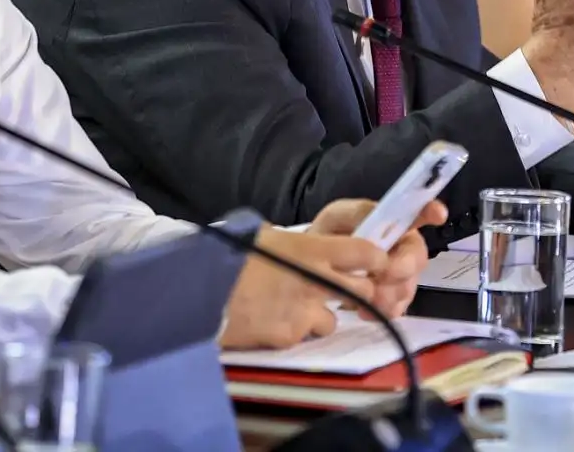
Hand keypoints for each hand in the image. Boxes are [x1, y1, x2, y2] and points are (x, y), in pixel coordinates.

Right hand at [219, 226, 387, 349]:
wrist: (198, 290)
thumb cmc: (227, 255)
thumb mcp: (262, 235)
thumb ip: (288, 241)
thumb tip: (289, 240)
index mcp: (312, 250)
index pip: (367, 253)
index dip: (374, 258)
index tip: (371, 261)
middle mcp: (316, 281)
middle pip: (363, 290)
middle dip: (356, 291)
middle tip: (340, 289)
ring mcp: (304, 312)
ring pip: (332, 320)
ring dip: (320, 316)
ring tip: (294, 308)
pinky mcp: (288, 338)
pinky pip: (302, 336)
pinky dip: (293, 332)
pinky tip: (272, 322)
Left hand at [307, 197, 448, 317]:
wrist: (314, 269)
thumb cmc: (327, 238)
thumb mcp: (335, 219)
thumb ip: (358, 216)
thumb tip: (383, 227)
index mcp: (390, 220)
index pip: (419, 211)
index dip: (430, 211)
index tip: (438, 215)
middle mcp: (401, 245)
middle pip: (418, 256)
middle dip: (403, 268)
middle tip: (381, 276)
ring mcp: (400, 273)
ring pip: (409, 284)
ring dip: (389, 294)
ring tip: (363, 298)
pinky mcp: (393, 297)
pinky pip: (399, 307)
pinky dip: (383, 311)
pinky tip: (364, 311)